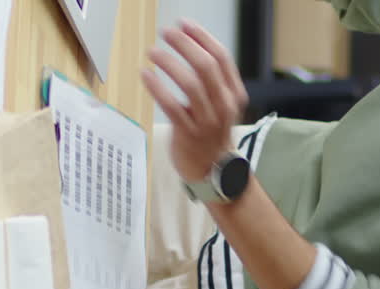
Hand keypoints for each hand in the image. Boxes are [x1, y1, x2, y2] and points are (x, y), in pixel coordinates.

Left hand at [141, 21, 248, 182]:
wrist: (214, 172)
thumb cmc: (212, 135)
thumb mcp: (221, 105)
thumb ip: (212, 81)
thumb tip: (191, 47)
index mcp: (233, 94)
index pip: (221, 58)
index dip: (201, 37)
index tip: (184, 25)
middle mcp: (223, 105)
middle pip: (206, 66)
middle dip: (184, 44)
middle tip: (166, 33)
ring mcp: (207, 121)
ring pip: (190, 83)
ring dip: (169, 63)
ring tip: (153, 52)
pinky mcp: (188, 133)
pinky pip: (171, 105)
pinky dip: (157, 87)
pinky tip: (146, 74)